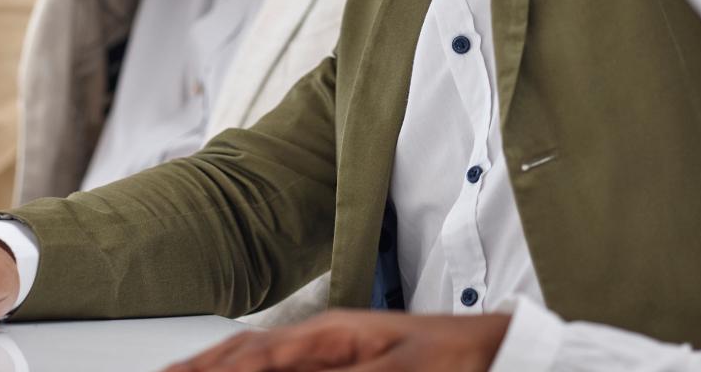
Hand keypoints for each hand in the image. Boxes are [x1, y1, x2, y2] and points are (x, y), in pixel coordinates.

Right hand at [165, 310, 512, 371]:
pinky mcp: (344, 363)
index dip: (220, 370)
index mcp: (333, 334)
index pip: (260, 355)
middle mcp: (325, 338)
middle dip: (203, 366)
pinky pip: (283, 366)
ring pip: (260, 357)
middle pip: (248, 352)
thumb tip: (282, 370)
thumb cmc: (456, 355)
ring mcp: (332, 350)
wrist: (497, 350)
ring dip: (219, 367)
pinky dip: (251, 370)